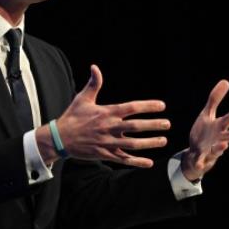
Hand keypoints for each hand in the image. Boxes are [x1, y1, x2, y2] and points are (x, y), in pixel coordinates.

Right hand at [55, 65, 170, 167]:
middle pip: (136, 126)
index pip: (131, 108)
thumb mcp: (82, 98)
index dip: (147, 106)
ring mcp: (108, 142)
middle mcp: (109, 127)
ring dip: (150, 143)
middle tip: (168, 124)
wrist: (60, 138)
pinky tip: (149, 162)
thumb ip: (93, 84)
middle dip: (153, 125)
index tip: (161, 106)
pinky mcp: (105, 154)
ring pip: (133, 144)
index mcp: (106, 112)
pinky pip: (124, 159)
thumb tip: (94, 67)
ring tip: (163, 140)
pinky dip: (137, 161)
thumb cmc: (72, 116)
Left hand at [181, 80, 228, 180]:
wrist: (196, 151)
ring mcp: (211, 150)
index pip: (228, 120)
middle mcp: (219, 139)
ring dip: (221, 147)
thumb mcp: (207, 114)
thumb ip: (215, 99)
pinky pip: (201, 162)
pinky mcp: (201, 158)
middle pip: (228, 135)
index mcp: (220, 128)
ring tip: (225, 144)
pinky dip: (201, 164)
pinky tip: (199, 165)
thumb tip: (226, 81)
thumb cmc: (205, 132)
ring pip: (218, 149)